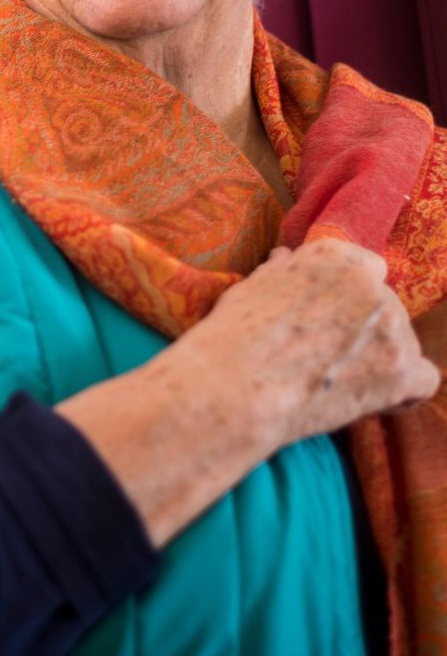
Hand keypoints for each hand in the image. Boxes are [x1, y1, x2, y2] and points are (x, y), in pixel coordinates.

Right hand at [178, 238, 440, 451]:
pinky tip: (366, 398)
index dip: (347, 297)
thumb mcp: (253, 285)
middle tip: (327, 355)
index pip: (365, 269)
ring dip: (379, 360)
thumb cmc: (234, 331)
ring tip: (338, 381)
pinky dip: (400, 393)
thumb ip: (283, 272)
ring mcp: (393, 326)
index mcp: (337, 256)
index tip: (328, 318)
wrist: (236, 382)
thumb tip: (286, 258)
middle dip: (364, 329)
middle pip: (384, 307)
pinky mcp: (403, 371)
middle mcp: (373, 284)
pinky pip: (422, 381)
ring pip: (402, 343)